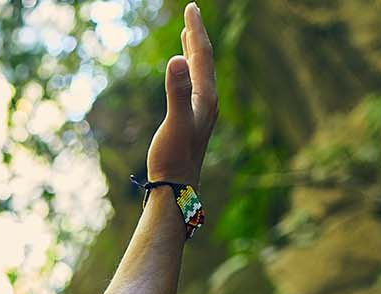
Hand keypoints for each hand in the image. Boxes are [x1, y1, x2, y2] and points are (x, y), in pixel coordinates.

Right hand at [146, 2, 218, 185]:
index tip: (191, 8)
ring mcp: (201, 111)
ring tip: (189, 35)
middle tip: (192, 12)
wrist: (177, 188)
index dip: (196, 30)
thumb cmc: (173, 158)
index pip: (202, 55)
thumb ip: (176, 90)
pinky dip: (189, 70)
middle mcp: (208, 101)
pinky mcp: (193, 119)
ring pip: (201, 72)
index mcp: (205, 97)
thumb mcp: (174, 122)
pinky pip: (193, 85)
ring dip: (195, 51)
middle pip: (205, 60)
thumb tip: (178, 59)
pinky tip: (184, 72)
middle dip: (198, 35)